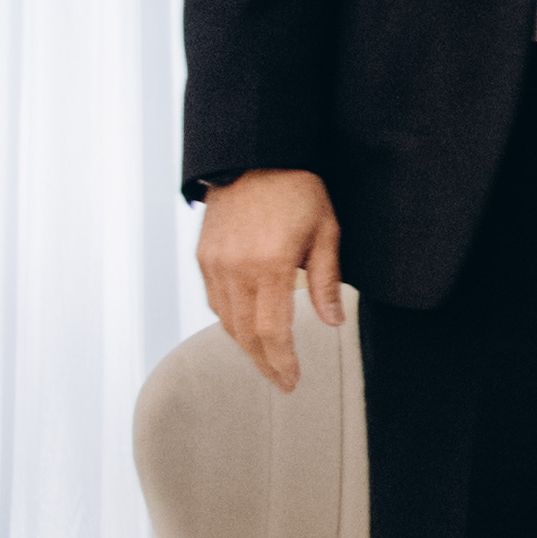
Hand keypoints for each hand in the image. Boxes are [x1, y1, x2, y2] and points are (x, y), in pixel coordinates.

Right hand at [195, 169, 344, 392]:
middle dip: (264, 362)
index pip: (272, 330)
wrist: (254, 156)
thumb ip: (326, 280)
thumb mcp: (326, 231)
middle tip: (281, 382)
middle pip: (246, 334)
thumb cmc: (298, 190)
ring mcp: (215, 264)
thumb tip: (333, 322)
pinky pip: (215, 301)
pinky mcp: (203, 257)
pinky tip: (247, 329)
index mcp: (271, 265)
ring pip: (227, 321)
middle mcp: (236, 269)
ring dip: (246, 345)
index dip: (281, 361)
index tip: (291, 381)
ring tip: (268, 360)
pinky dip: (231, 321)